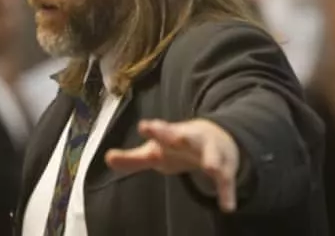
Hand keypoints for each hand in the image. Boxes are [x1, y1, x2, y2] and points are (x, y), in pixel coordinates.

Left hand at [105, 119, 239, 211]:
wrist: (218, 137)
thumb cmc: (178, 147)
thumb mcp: (155, 152)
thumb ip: (132, 159)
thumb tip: (107, 158)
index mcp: (172, 136)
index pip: (161, 131)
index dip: (154, 129)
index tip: (144, 126)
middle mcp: (191, 140)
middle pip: (185, 136)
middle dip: (177, 135)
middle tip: (172, 134)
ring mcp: (210, 151)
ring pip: (212, 155)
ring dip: (212, 159)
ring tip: (210, 167)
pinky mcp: (225, 168)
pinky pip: (227, 180)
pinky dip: (227, 193)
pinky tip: (227, 207)